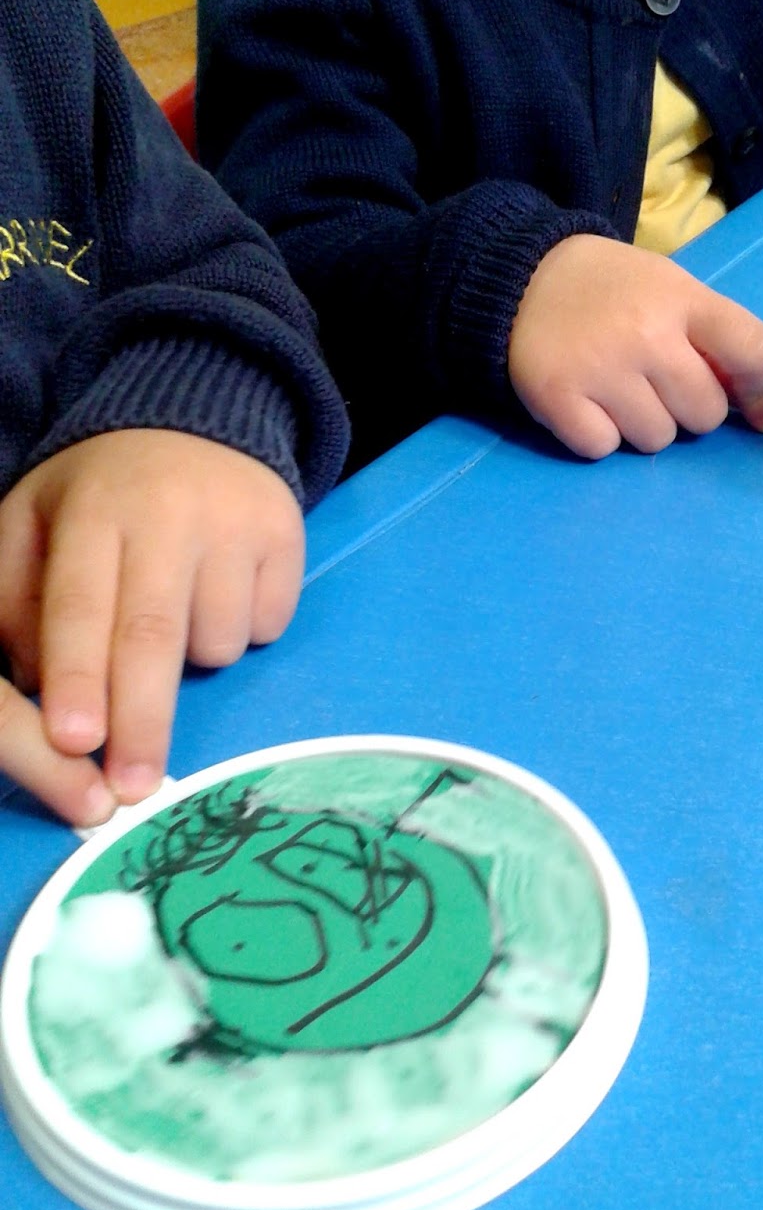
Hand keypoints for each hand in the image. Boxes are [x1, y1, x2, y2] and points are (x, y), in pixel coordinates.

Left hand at [0, 430, 303, 814]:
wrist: (199, 421)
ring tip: (179, 612)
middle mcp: (168, 514)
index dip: (77, 676)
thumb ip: (19, 602)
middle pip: (154, 635)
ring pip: (218, 641)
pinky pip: (268, 627)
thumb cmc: (104, 495)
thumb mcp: (36, 524)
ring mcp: (236, 525)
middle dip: (141, 720)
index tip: (73, 742)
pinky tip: (222, 591)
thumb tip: (39, 689)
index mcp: (94, 511)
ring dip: (196, 660)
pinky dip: (245, 632)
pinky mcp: (288, 537)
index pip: (81, 605)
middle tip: (135, 788)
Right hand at [508, 234, 762, 458]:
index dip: (757, 388)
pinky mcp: (557, 397)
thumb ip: (720, 345)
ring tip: (617, 388)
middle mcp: (646, 334)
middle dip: (687, 407)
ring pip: (656, 440)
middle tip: (656, 381)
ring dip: (642, 424)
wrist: (523, 277)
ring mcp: (600, 368)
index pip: (754, 353)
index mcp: (682, 299)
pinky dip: (598, 434)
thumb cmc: (613, 291)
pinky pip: (604, 448)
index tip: (746, 399)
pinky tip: (586, 401)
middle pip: (705, 414)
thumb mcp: (672, 293)